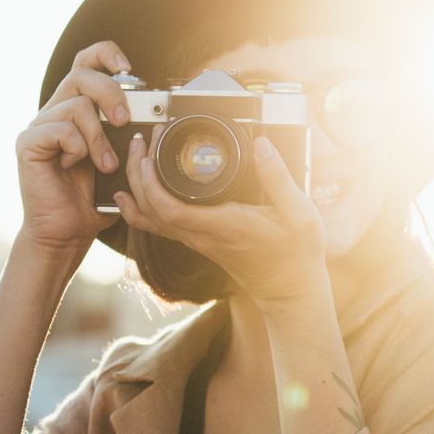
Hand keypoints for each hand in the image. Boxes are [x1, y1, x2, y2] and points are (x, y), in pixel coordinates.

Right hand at [14, 40, 134, 253]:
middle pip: (81, 74)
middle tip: (123, 120)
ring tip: (104, 164)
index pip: (85, 62)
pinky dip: (77, 148)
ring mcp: (39, 126)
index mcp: (76, 108)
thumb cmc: (93, 198)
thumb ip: (127, 131)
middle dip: (110, 93)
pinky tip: (74, 166)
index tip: (128, 68)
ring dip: (98, 137)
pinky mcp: (28, 143)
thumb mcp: (120, 158)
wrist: (67, 232)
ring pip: (76, 105)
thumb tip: (150, 111)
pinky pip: (60, 129)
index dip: (105, 54)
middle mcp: (55, 111)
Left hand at [113, 130, 326, 303]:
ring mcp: (199, 242)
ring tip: (136, 157)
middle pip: (152, 211)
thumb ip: (279, 178)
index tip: (149, 156)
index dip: (151, 184)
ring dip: (137, 189)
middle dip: (137, 175)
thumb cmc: (295, 256)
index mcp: (224, 226)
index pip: (172, 210)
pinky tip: (134, 195)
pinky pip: (161, 227)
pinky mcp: (200, 243)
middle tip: (140, 142)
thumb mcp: (300, 214)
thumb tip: (261, 145)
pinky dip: (142, 209)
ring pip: (151, 220)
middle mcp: (204, 236)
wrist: (290, 291)